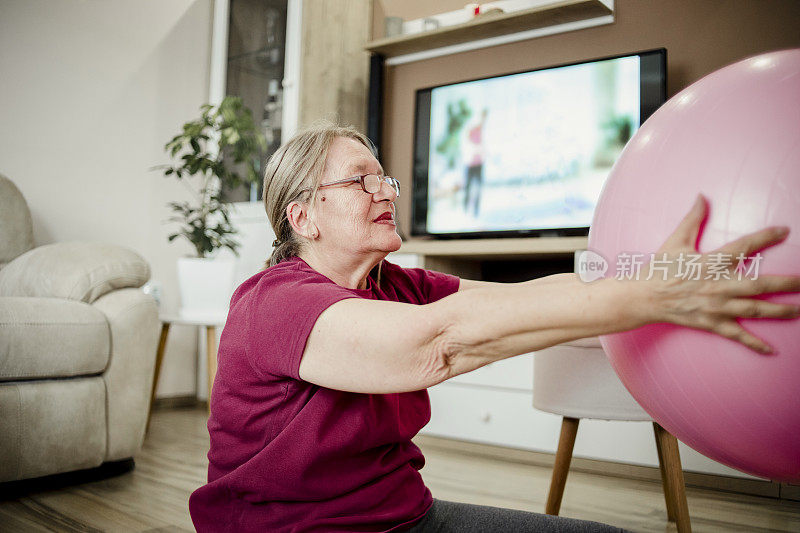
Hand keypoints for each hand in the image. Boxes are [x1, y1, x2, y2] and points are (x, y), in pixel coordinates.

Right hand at [637, 194, 799, 353]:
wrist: (642, 297)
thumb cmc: (658, 268)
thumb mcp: (675, 241)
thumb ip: (692, 218)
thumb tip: (702, 196)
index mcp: (711, 262)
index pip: (744, 246)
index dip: (766, 237)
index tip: (785, 231)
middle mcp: (718, 285)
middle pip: (760, 284)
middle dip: (787, 284)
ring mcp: (715, 306)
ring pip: (754, 309)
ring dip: (780, 311)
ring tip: (799, 310)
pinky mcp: (710, 323)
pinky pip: (736, 335)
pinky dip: (754, 344)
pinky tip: (771, 350)